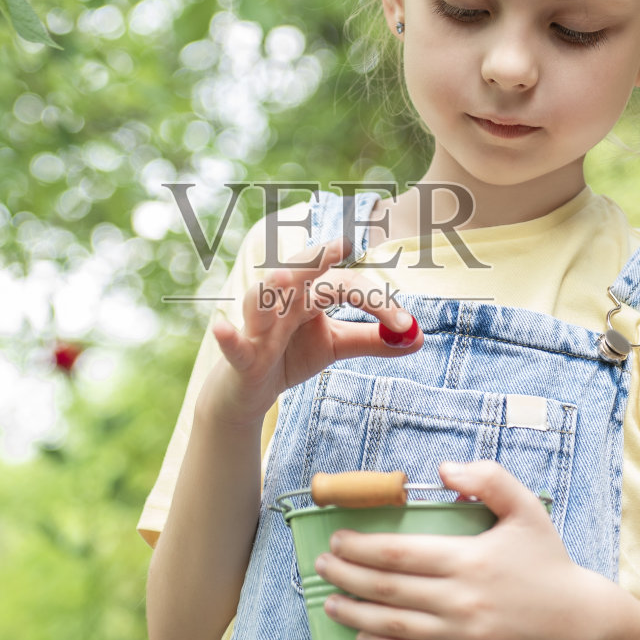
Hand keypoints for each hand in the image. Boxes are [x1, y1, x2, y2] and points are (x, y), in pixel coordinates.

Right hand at [203, 234, 421, 423]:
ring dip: (271, 289)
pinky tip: (222, 328)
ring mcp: (257, 326)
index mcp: (307, 294)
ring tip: (284, 279)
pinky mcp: (241, 355)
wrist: (250, 394)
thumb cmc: (290, 357)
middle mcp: (280, 302)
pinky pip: (234, 343)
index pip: (342, 284)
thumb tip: (418, 337)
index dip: (374, 300)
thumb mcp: (336, 347)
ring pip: (260, 299)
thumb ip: (373, 339)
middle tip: (340, 245)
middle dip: (315, 257)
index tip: (405, 322)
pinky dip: (228, 336)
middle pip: (296, 271)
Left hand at [312, 460, 612, 639]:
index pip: (397, 553)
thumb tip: (443, 469)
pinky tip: (362, 639)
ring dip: (355, 615)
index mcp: (468, 559)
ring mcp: (462, 636)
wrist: (578, 620)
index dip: (360, 548)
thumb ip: (487, 478)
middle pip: (386, 589)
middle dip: (346, 576)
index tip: (336, 540)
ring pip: (394, 626)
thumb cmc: (547, 559)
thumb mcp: (525, 507)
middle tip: (321, 567)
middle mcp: (460, 600)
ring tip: (329, 602)